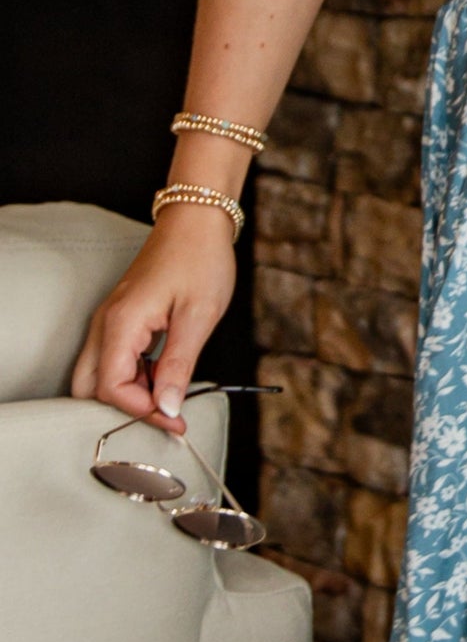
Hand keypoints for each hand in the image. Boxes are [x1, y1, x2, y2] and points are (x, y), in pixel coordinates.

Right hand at [70, 204, 238, 434]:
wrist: (195, 223)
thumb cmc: (199, 260)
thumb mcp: (197, 318)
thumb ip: (179, 366)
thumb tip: (168, 407)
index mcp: (121, 323)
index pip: (110, 387)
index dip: (141, 411)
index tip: (175, 419)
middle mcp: (107, 323)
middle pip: (92, 386)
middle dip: (127, 408)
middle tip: (168, 414)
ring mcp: (110, 321)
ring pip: (101, 376)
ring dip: (132, 394)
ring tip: (172, 395)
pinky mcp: (121, 321)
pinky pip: (115, 361)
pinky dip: (135, 378)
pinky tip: (165, 377)